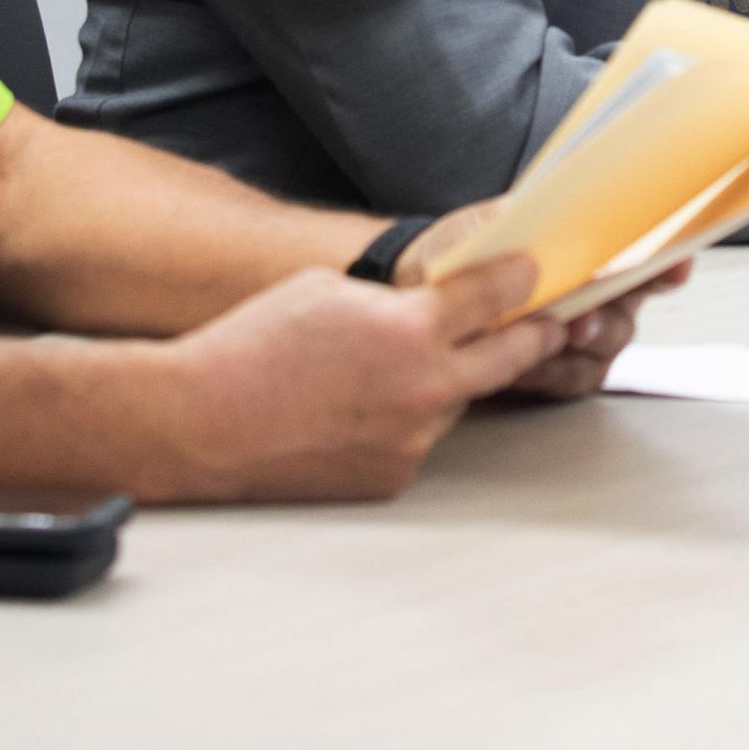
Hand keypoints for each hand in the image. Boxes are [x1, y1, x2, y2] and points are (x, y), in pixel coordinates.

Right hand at [148, 258, 565, 501]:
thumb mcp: (329, 291)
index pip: (494, 295)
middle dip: (534, 333)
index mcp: (411, 330)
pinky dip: (403, 420)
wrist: (200, 424)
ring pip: (454, 400)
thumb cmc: (252, 348)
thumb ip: (393, 298)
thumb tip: (429, 304)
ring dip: (443, 382)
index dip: (521, 278)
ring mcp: (412, 439)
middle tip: (548, 321)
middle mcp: (425, 389)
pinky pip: (417, 437)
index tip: (534, 272)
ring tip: (384, 371)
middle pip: (510, 355)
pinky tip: (356, 410)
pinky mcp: (392, 478)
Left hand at [396, 203, 690, 399]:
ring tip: (553, 340)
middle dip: (607, 317)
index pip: (644, 256)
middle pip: (627, 310)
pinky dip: (550, 374)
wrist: (418, 293)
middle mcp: (597, 295)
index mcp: (590, 252)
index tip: (675, 265)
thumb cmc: (462, 253)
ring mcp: (582, 336)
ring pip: (604, 349)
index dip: (666, 262)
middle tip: (580, 321)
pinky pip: (572, 380)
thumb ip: (527, 220)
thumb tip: (558, 210)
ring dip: (578, 349)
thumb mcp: (489, 223)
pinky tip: (525, 366)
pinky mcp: (558, 371)